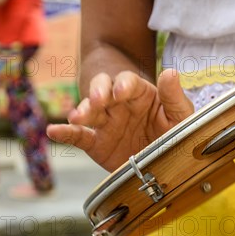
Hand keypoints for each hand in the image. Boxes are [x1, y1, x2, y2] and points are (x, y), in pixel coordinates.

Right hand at [46, 69, 193, 171]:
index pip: (128, 82)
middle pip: (102, 90)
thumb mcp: (180, 116)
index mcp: (140, 94)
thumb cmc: (175, 133)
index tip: (121, 91)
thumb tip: (171, 71)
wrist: (166, 164)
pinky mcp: (96, 143)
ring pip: (89, 111)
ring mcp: (106, 123)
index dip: (123, 84)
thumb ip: (174, 96)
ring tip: (78, 117)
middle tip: (98, 101)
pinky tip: (54, 131)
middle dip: (98, 93)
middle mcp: (119, 105)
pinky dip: (65, 133)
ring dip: (82, 111)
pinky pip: (78, 136)